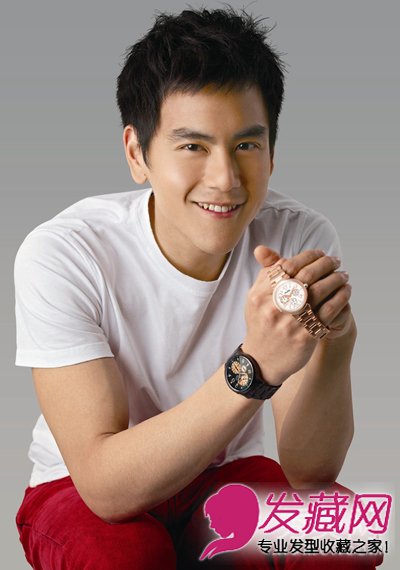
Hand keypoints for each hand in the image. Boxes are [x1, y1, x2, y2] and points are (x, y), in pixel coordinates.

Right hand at [241, 246, 351, 384]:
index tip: (320, 254)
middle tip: (336, 261)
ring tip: (343, 275)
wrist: (261, 360)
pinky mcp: (305, 336)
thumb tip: (267, 252)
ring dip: (337, 279)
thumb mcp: (255, 298)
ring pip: (320, 291)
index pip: (289, 265)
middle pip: (306, 275)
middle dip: (326, 263)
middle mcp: (275, 306)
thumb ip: (264, 275)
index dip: (308, 256)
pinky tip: (345, 292)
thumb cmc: (261, 324)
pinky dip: (341, 297)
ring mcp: (290, 322)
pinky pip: (329, 311)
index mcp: (262, 294)